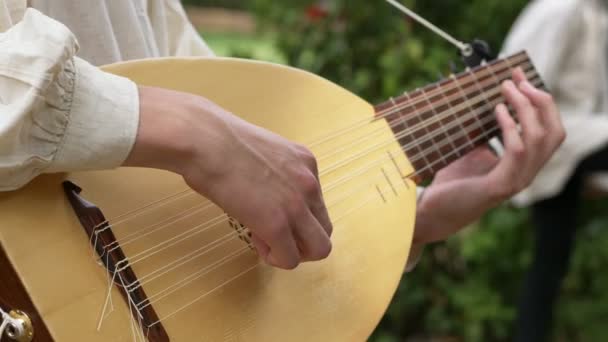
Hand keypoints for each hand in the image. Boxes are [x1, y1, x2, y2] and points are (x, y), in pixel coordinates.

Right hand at [125, 86, 332, 269]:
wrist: (204, 141)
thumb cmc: (218, 141)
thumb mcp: (262, 152)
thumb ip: (275, 173)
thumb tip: (266, 192)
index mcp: (306, 162)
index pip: (318, 205)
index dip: (296, 217)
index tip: (270, 212)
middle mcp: (310, 183)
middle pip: (324, 230)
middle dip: (302, 241)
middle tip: (273, 235)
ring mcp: (297, 205)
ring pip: (318, 249)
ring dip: (293, 252)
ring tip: (265, 240)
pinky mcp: (277, 224)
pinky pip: (290, 259)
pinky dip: (274, 257)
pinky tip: (255, 240)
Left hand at [413, 68, 564, 244]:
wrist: (431, 212)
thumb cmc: (450, 182)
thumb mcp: (471, 151)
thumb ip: (483, 132)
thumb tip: (480, 100)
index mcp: (523, 165)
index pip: (548, 130)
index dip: (539, 101)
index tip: (518, 76)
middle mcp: (526, 173)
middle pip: (555, 132)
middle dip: (540, 101)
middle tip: (517, 80)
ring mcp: (516, 181)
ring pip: (539, 138)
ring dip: (524, 108)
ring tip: (506, 89)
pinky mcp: (499, 186)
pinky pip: (516, 150)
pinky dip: (509, 126)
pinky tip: (496, 111)